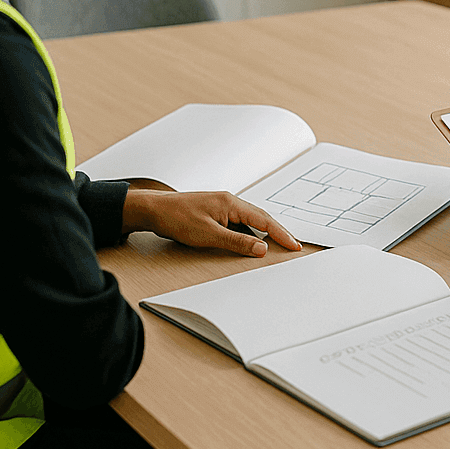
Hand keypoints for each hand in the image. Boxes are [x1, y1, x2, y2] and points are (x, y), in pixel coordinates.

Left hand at [123, 189, 300, 256]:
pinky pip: (240, 219)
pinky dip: (251, 230)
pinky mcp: (215, 210)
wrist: (154, 210)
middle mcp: (230, 201)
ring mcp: (223, 204)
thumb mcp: (209, 235)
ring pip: (251, 218)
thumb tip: (261, 248)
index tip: (295, 244)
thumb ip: (237, 242)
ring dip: (265, 230)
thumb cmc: (177, 219)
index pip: (264, 220)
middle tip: (292, 245)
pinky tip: (252, 238)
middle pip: (261, 217)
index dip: (281, 234)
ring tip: (278, 243)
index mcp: (232, 204)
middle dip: (278, 232)